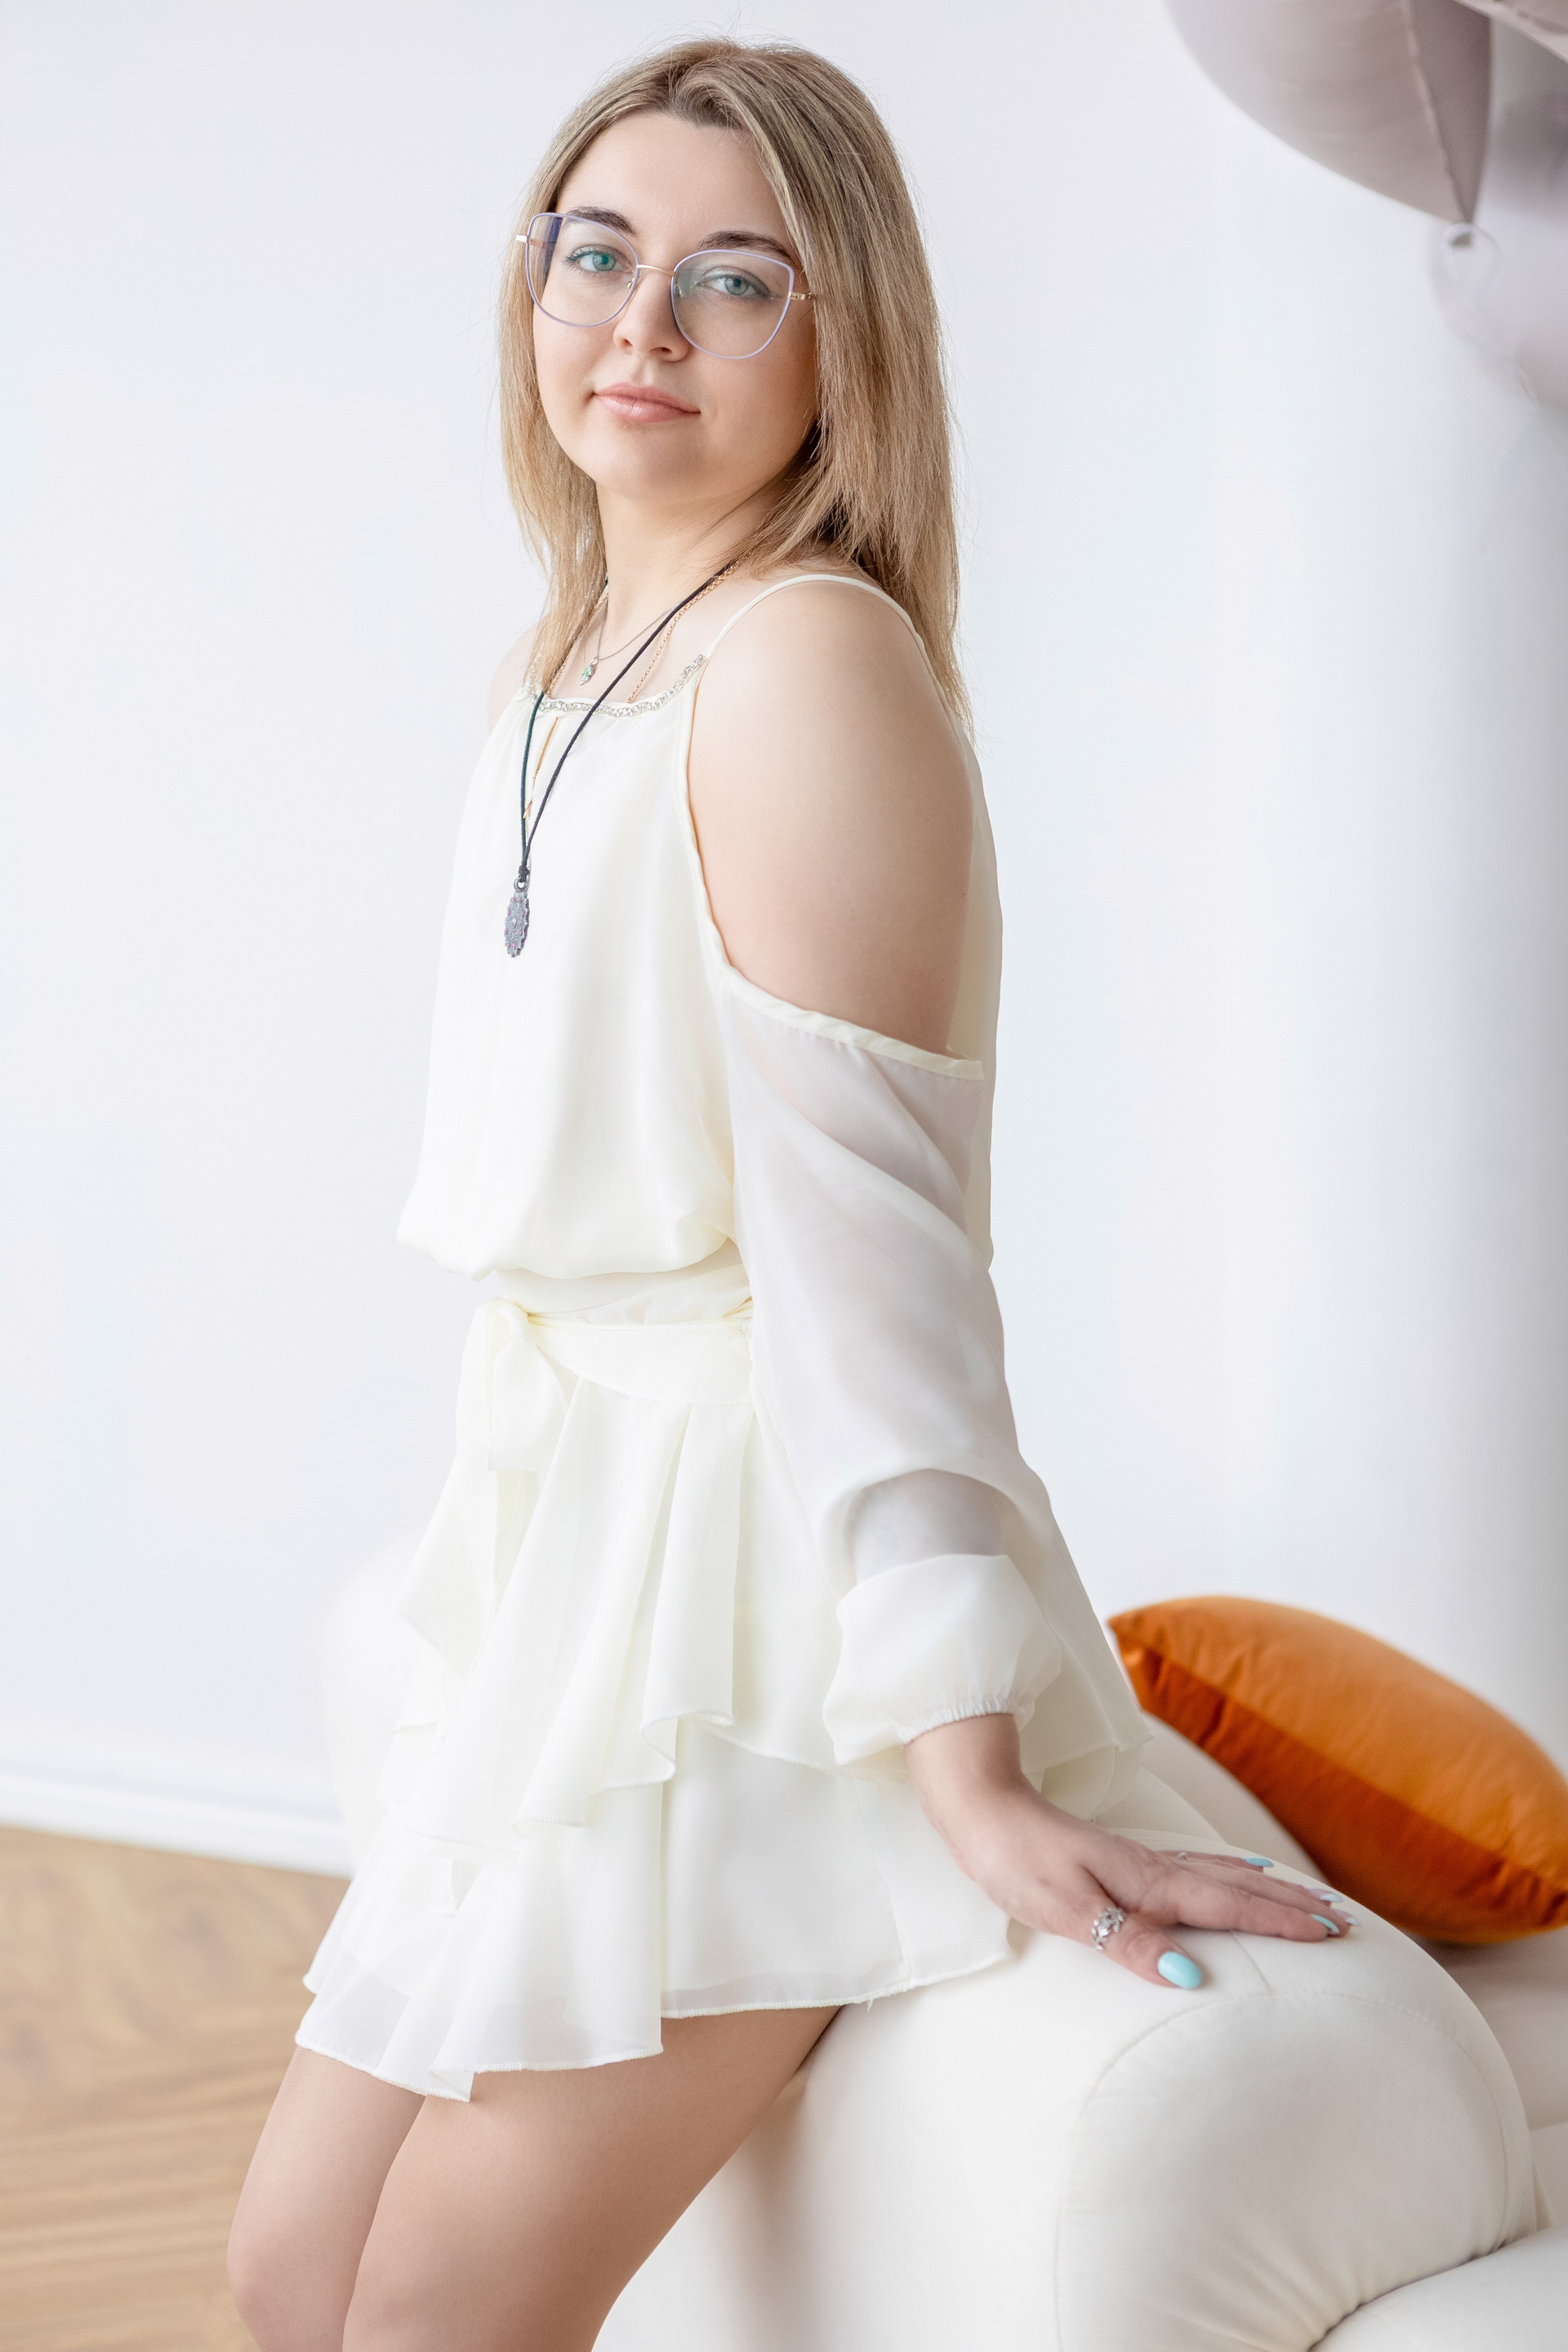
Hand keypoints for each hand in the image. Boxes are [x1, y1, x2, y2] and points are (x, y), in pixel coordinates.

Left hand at [905, 1713, 1351, 1989]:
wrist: (979, 1807)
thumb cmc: (1015, 1860)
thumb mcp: (1067, 1910)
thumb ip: (1129, 1942)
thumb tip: (1190, 1978)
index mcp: (1145, 1883)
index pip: (1226, 1908)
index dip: (1279, 1923)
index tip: (1332, 1934)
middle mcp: (1150, 1868)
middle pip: (1235, 1889)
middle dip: (1289, 1906)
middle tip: (1343, 1921)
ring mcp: (1136, 1860)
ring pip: (1216, 1876)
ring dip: (1265, 1889)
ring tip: (1306, 1898)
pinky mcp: (1117, 1858)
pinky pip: (1192, 1869)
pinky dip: (1226, 1876)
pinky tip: (1230, 1877)